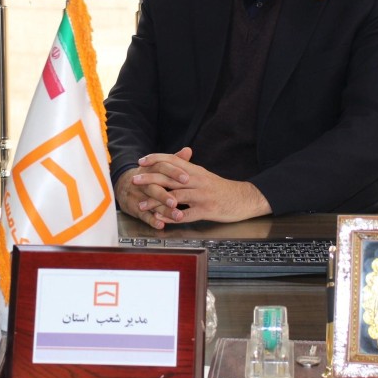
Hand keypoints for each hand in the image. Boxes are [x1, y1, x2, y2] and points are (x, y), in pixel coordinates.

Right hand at [114, 157, 183, 229]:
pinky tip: (161, 225)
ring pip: (150, 203)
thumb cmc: (148, 175)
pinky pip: (143, 215)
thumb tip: (188, 150)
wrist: (123, 185)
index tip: (186, 178)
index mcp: (151, 169)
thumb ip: (174, 160)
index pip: (161, 168)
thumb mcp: (159, 166)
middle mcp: (143, 182)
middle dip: (165, 195)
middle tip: (177, 201)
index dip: (173, 173)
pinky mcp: (133, 207)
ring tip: (177, 216)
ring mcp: (138, 195)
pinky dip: (152, 220)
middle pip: (154, 187)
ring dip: (163, 210)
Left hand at [120, 147, 271, 226]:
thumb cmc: (221, 188)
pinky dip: (171, 217)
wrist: (243, 198)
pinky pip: (185, 214)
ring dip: (156, 201)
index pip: (173, 160)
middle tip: (135, 180)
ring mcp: (202, 196)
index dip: (156, 159)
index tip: (141, 161)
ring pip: (175, 196)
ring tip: (142, 204)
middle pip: (170, 177)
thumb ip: (187, 169)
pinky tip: (160, 219)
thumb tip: (171, 163)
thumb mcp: (204, 175)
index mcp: (196, 170)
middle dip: (150, 178)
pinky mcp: (206, 211)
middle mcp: (197, 181)